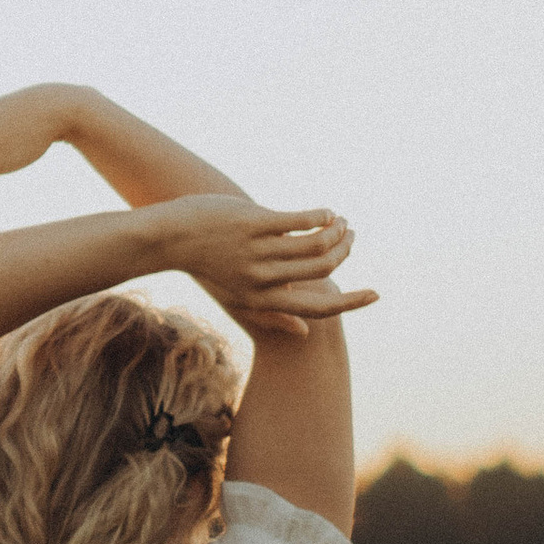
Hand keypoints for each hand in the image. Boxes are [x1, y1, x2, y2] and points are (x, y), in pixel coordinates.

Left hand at [156, 195, 378, 340]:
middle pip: (323, 268)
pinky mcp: (255, 222)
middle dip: (344, 252)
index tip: (375, 294)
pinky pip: (300, 220)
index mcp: (263, 300)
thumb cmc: (207, 266)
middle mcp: (264, 279)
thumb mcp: (238, 297)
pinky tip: (326, 211)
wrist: (169, 237)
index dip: (350, 303)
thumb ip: (272, 316)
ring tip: (340, 221)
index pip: (318, 309)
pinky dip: (320, 215)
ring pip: (316, 243)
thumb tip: (303, 332)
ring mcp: (259, 250)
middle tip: (350, 237)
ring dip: (336, 230)